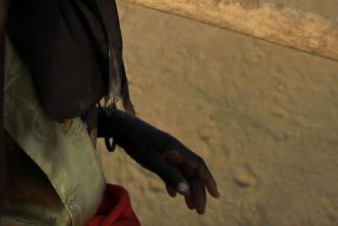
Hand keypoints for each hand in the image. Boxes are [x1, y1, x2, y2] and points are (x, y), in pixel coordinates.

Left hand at [100, 110, 218, 213]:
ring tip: (191, 207)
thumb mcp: (152, 160)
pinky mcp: (158, 155)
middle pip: (192, 173)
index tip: (216, 195)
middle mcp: (175, 151)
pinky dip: (174, 182)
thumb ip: (169, 175)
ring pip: (182, 173)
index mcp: (178, 150)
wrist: (121, 127)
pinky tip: (173, 194)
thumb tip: (187, 191)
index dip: (209, 180)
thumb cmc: (137, 141)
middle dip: (198, 191)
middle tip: (199, 210)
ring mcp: (167, 153)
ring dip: (187, 189)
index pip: (199, 166)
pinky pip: (171, 171)